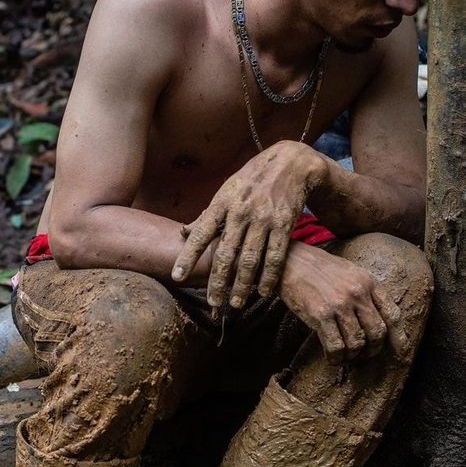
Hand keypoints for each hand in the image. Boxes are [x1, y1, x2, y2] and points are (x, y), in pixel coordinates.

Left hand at [172, 142, 324, 308]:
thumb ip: (206, 215)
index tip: (176, 277)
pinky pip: (275, 255)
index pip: (200, 233)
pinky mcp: (284, 224)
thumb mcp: (225, 191)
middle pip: (226, 253)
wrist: (290, 163)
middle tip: (213, 302)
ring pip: (250, 258)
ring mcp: (263, 218)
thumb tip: (183, 233)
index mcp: (222, 203)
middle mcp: (240, 211)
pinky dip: (269, 276)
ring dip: (242, 284)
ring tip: (235, 304)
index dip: (188, 256)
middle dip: (218, 280)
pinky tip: (263, 292)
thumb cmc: (251, 180)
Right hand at [278, 242, 408, 364]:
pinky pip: (336, 346)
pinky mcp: (320, 315)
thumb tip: (376, 319)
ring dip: (353, 356)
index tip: (400, 351)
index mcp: (368, 281)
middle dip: (373, 350)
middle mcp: (358, 293)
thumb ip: (365, 292)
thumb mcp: (350, 272)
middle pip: (377, 332)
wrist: (290, 261)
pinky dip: (336, 358)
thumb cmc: (319, 269)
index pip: (392, 314)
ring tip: (347, 357)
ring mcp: (339, 304)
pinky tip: (332, 358)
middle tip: (365, 356)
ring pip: (357, 342)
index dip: (399, 337)